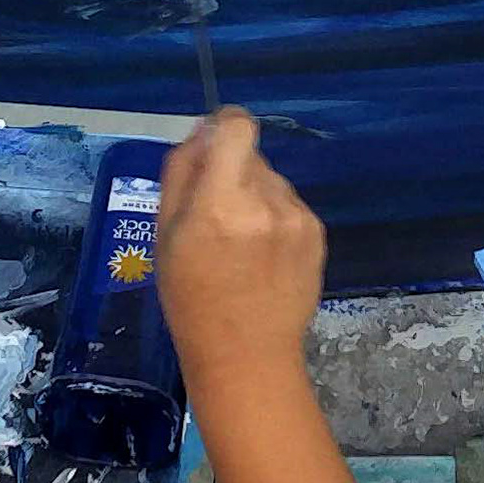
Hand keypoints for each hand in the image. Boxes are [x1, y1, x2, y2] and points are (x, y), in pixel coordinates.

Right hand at [155, 107, 326, 381]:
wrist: (246, 356)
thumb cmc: (191, 298)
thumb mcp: (165, 235)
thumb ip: (181, 173)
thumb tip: (203, 130)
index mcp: (221, 202)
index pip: (238, 126)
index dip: (224, 126)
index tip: (214, 145)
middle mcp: (266, 202)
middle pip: (251, 156)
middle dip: (232, 174)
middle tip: (216, 219)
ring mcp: (298, 219)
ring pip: (272, 182)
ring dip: (256, 198)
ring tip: (242, 248)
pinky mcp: (318, 234)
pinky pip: (290, 206)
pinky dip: (276, 220)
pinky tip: (264, 258)